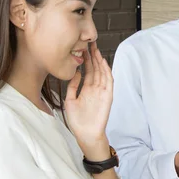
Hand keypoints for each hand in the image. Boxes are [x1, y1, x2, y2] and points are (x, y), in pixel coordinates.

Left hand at [65, 43, 112, 159]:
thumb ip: (72, 87)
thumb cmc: (78, 121)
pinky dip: (106, 72)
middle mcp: (95, 89)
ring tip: (95, 49)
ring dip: (99, 61)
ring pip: (102, 72)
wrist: (86, 134)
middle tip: (89, 43)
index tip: (82, 49)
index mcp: (86, 89)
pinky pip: (108, 82)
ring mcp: (102, 92)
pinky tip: (103, 63)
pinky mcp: (107, 96)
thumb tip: (74, 73)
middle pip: (95, 69)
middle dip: (93, 56)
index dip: (85, 60)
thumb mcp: (70, 101)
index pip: (87, 71)